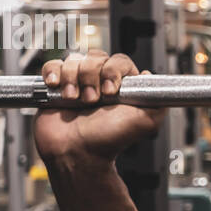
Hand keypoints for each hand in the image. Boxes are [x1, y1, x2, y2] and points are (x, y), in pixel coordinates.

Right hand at [33, 50, 164, 161]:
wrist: (77, 153)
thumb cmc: (108, 141)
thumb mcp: (145, 121)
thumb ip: (157, 99)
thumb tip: (150, 76)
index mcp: (121, 86)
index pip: (119, 61)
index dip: (113, 72)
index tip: (110, 92)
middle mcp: (99, 81)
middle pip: (95, 57)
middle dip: (91, 78)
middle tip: (92, 101)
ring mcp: (77, 82)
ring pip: (74, 60)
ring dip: (73, 80)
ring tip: (74, 100)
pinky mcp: (56, 87)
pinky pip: (53, 65)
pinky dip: (53, 72)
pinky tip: (56, 86)